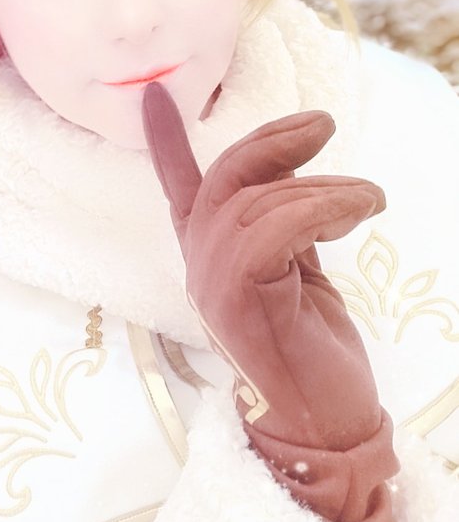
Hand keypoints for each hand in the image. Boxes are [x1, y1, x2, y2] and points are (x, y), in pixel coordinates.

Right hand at [142, 81, 399, 521]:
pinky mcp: (241, 301)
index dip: (166, 144)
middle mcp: (203, 270)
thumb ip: (286, 230)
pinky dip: (322, 207)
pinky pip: (273, 228)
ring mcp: (216, 286)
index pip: (181, 193)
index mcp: (212, 263)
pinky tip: (359, 209)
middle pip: (223, 181)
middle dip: (272, 141)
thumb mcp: (301, 275)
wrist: (324, 426)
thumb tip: (294, 181)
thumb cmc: (315, 354)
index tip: (154, 95)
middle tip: (323, 125)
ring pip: (254, 202)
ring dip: (322, 188)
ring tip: (367, 199)